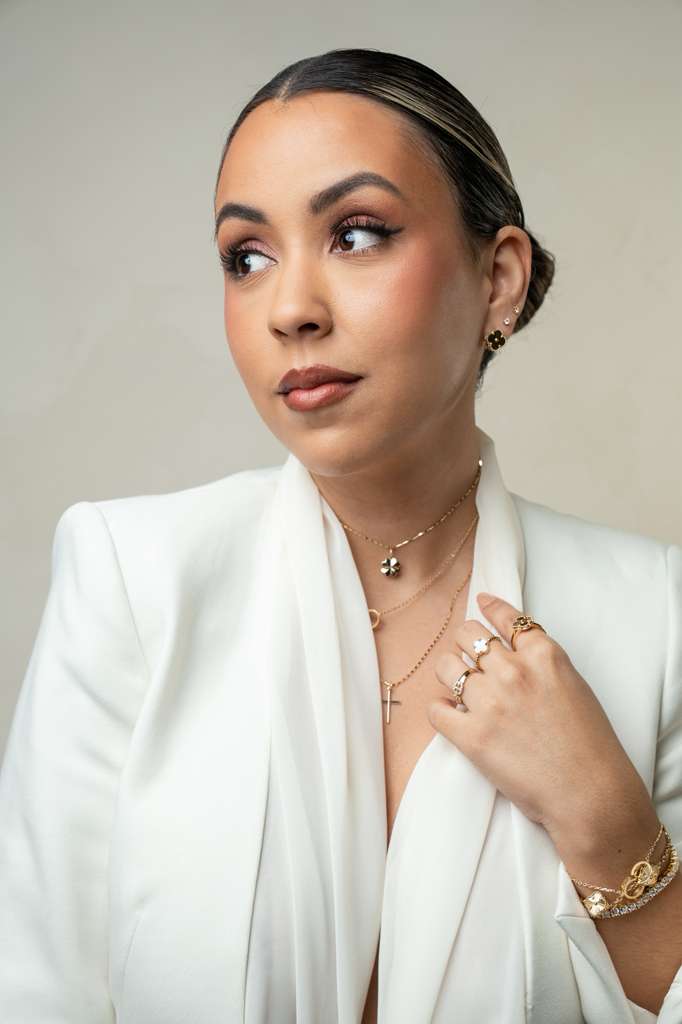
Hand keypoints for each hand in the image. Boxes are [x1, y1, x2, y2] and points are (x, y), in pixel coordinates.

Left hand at [429, 592, 655, 845]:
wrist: (590, 794)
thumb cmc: (590, 746)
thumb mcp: (575, 685)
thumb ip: (543, 662)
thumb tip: (512, 652)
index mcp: (544, 655)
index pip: (505, 617)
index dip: (489, 608)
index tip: (480, 603)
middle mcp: (514, 671)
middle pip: (467, 635)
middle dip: (464, 643)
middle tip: (467, 658)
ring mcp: (490, 702)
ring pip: (447, 667)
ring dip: (450, 675)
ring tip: (457, 688)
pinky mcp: (471, 736)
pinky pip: (436, 710)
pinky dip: (440, 710)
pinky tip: (451, 715)